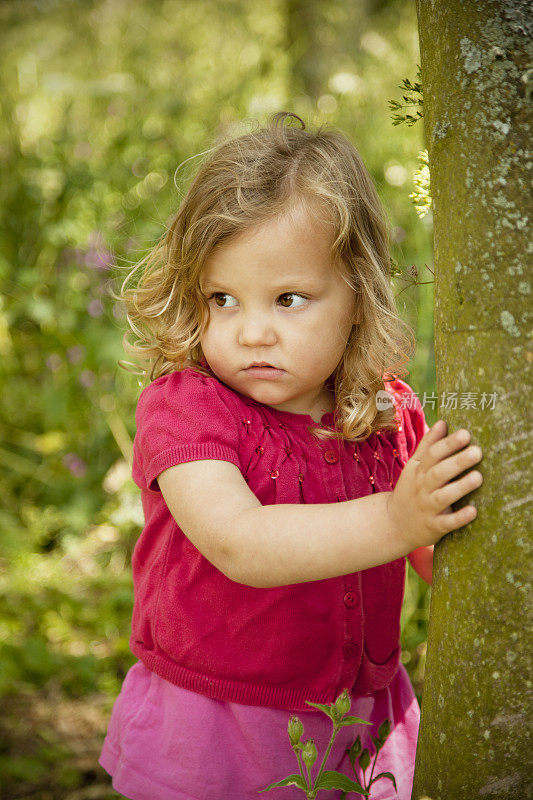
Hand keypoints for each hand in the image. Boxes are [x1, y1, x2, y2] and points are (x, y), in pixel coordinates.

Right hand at [387, 419, 482, 550]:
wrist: (394, 524)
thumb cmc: (411, 490)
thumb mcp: (414, 467)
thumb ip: (428, 446)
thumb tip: (443, 422)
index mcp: (418, 470)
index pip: (432, 454)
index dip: (448, 444)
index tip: (466, 433)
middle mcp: (421, 487)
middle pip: (438, 472)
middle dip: (457, 462)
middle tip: (477, 452)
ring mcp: (427, 507)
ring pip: (443, 497)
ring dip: (460, 487)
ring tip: (478, 477)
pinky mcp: (434, 527)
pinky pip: (446, 522)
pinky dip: (459, 518)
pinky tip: (473, 511)